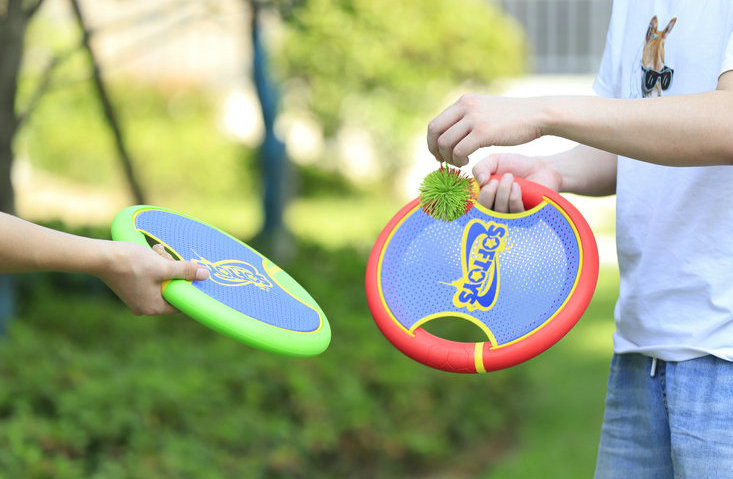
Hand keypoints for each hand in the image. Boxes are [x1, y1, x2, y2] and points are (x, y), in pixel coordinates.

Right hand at [97, 241, 208, 315]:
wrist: (100, 256)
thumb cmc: (131, 263)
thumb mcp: (163, 266)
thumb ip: (184, 271)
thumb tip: (205, 275)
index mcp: (153, 308)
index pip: (180, 303)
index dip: (189, 288)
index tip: (195, 276)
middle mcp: (144, 307)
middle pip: (170, 290)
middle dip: (173, 271)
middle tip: (168, 257)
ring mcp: (136, 298)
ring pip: (160, 282)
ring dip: (163, 265)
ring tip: (157, 251)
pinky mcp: (130, 288)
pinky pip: (150, 279)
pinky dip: (153, 266)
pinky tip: (151, 253)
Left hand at [427, 94, 546, 165]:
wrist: (537, 115)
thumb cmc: (513, 118)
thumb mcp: (486, 110)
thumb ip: (468, 117)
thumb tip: (452, 131)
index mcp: (464, 101)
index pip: (435, 123)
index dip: (433, 142)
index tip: (440, 154)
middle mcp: (465, 107)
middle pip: (434, 132)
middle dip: (435, 150)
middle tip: (445, 162)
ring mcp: (474, 118)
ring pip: (445, 143)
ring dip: (449, 158)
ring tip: (461, 162)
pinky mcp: (483, 132)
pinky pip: (459, 150)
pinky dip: (459, 160)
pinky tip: (468, 162)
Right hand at [472, 153, 561, 213]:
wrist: (540, 167)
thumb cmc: (515, 166)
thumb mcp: (494, 161)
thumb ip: (480, 167)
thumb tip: (478, 181)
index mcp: (483, 198)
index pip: (470, 207)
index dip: (471, 199)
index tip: (481, 183)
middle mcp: (493, 210)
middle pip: (482, 214)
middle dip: (486, 197)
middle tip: (493, 181)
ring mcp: (509, 216)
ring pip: (499, 213)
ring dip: (502, 193)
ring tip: (510, 177)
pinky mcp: (525, 218)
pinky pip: (515, 214)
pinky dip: (513, 199)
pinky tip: (517, 186)